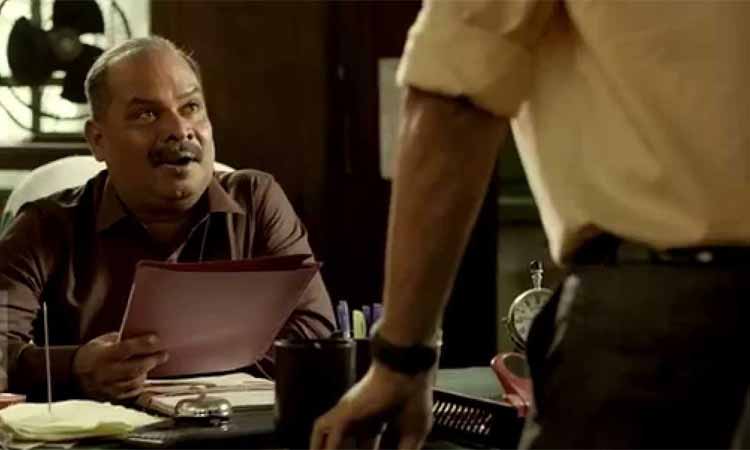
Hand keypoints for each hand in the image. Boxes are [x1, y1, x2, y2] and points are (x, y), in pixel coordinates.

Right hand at [72, 332, 167, 400]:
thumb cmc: (90, 354)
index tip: (156, 339)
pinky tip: (142, 378)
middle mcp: (106, 372)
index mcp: (104, 355)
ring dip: (145, 373)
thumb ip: (118, 338)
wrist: (71, 375)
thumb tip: (138, 333)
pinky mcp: (110, 397)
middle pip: (135, 368)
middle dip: (152, 361)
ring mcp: (108, 387)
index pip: (127, 348)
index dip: (143, 344)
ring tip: (151, 365)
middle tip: (164, 355)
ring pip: (134, 381)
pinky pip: (129, 393)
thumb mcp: (101, 342)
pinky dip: (138, 385)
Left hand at [311, 362, 434, 449]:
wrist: (409, 372)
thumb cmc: (414, 398)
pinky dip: (326, 448)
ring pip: (328, 441)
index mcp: (376, 421)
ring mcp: (349, 415)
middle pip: (344, 446)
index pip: (365, 447)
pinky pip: (326, 434)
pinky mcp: (343, 412)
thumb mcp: (413, 433)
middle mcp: (359, 418)